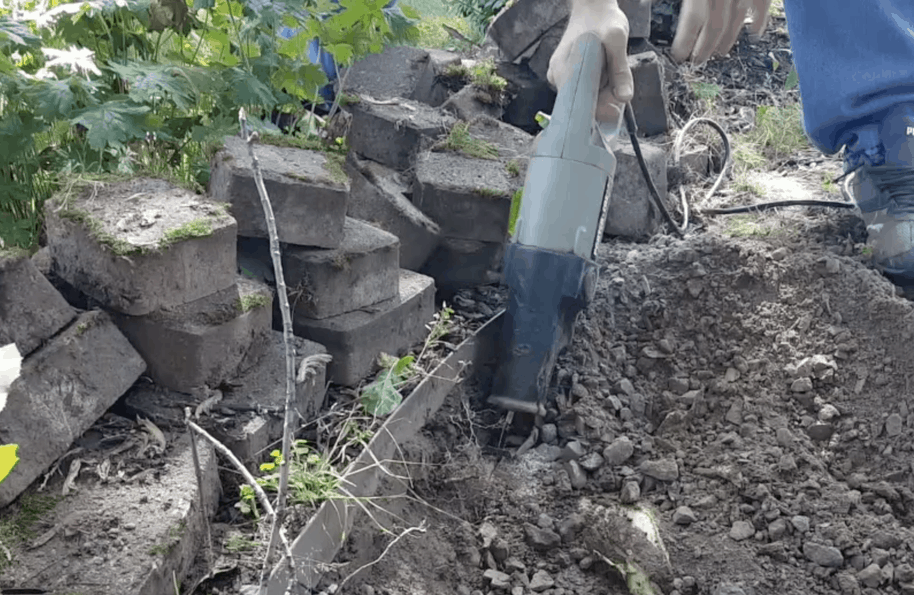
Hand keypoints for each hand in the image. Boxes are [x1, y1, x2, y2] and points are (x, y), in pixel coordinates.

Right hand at [547, 0, 632, 123]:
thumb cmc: (602, 19)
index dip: (600, 111)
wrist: (592, 6)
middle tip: (619, 85)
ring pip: (586, 98)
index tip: (616, 109)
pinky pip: (585, 90)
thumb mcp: (616, 40)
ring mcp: (561, 77)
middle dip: (605, 100)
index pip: (579, 107)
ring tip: (610, 71)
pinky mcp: (568, 76)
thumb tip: (624, 98)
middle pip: (583, 104)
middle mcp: (558, 78)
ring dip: (603, 92)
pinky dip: (599, 86)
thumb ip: (620, 70)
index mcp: (565, 71)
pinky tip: (604, 72)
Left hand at [672, 0, 771, 64]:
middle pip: (715, 25)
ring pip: (738, 18)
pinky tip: (755, 33)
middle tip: (697, 61)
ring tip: (719, 53)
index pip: (693, 20)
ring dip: (728, 39)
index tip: (678, 56)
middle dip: (705, 48)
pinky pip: (763, 5)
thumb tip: (651, 6)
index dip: (685, 42)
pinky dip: (759, 21)